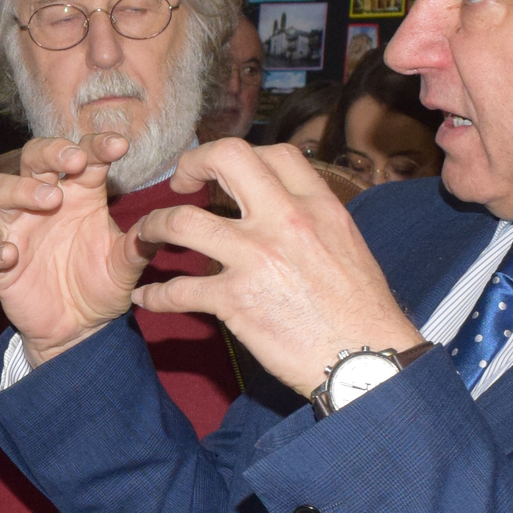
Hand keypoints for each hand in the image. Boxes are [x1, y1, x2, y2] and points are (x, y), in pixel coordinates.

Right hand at [0, 134, 147, 362]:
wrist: (79, 330)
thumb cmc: (101, 286)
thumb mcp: (126, 266)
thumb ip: (139, 245)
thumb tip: (160, 225)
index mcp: (80, 195)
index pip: (84, 156)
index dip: (97, 145)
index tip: (118, 145)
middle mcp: (46, 203)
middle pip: (34, 158)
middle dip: (51, 151)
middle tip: (74, 160)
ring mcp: (19, 231)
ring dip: (20, 188)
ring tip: (49, 199)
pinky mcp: (1, 264)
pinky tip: (12, 255)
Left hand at [130, 139, 419, 396]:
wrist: (365, 360)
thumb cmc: (361, 311)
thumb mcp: (346, 245)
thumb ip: (313, 220)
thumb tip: (287, 210)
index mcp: (318, 206)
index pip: (274, 153)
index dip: (241, 155)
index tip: (223, 172)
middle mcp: (285, 221)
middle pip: (227, 158)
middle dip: (194, 162)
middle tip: (181, 183)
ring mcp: (256, 258)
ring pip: (183, 221)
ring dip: (154, 226)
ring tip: (146, 235)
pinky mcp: (235, 300)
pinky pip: (178, 290)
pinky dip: (154, 295)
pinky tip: (146, 297)